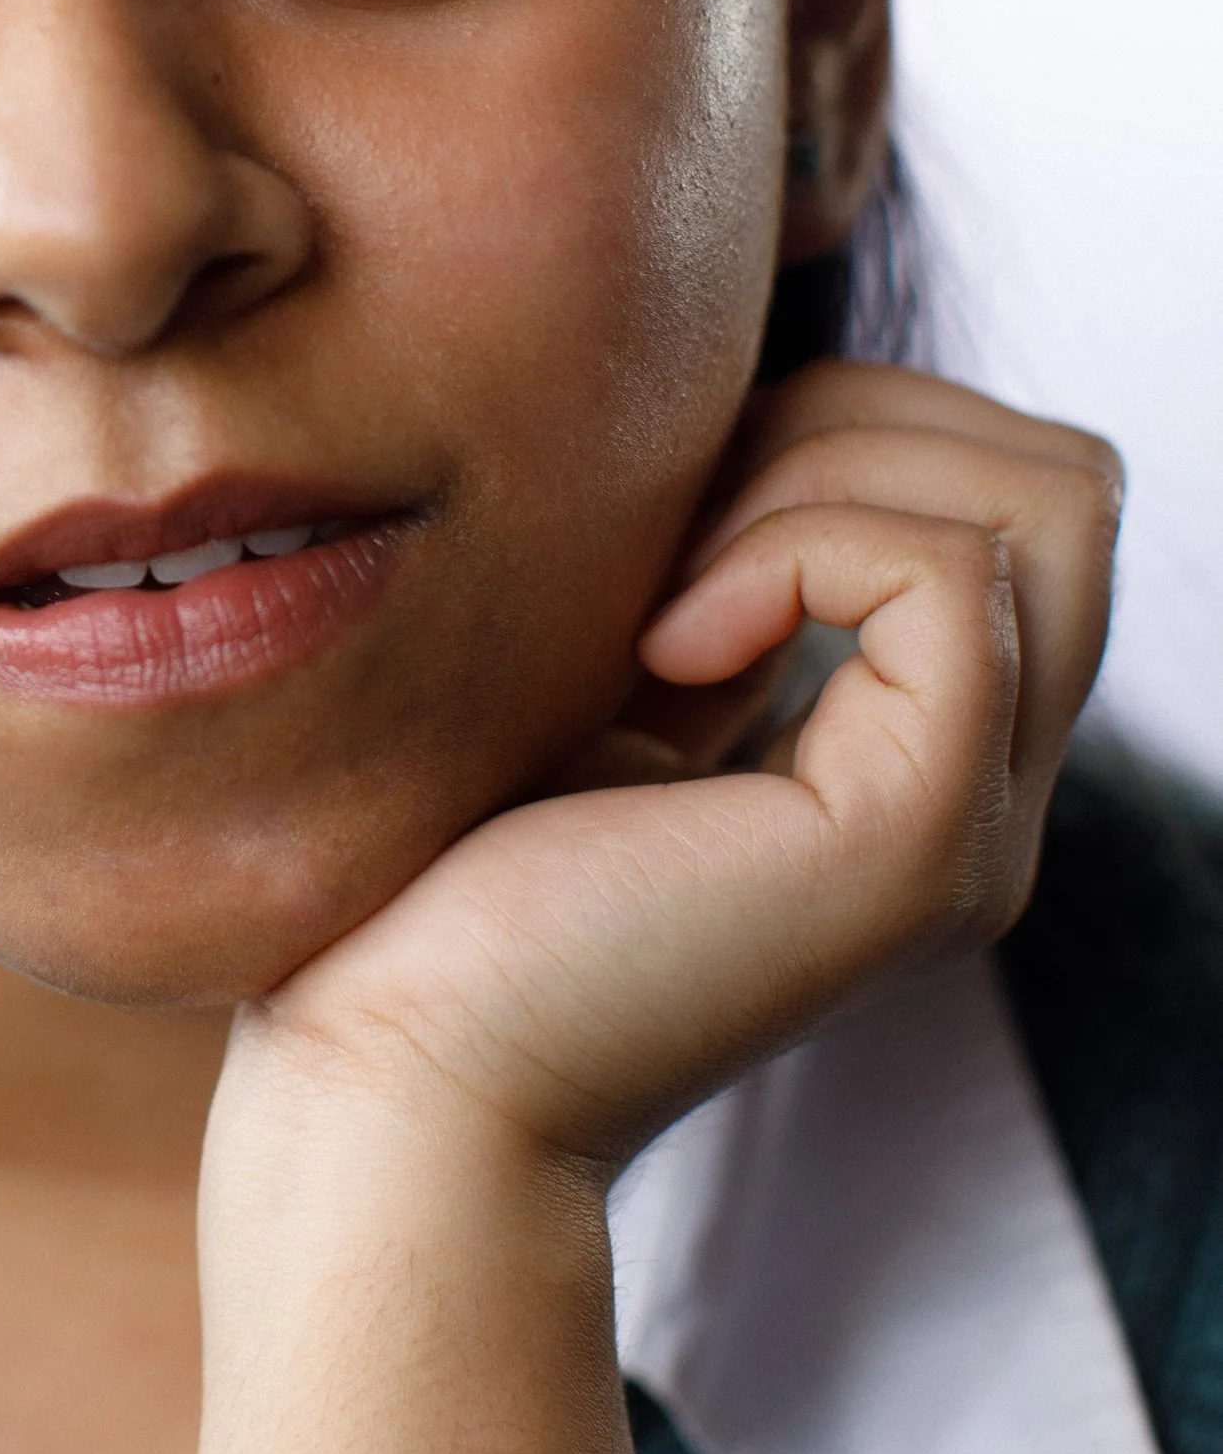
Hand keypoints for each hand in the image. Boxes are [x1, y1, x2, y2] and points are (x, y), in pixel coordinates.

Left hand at [233, 363, 1121, 1178]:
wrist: (390, 1067)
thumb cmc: (444, 865)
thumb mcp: (618, 654)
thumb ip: (731, 551)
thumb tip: (770, 386)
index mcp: (920, 750)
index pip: (1018, 490)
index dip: (855, 424)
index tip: (669, 519)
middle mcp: (982, 795)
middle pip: (1063, 479)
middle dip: (858, 423)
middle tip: (674, 539)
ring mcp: (970, 826)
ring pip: (1046, 500)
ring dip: (828, 477)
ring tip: (669, 601)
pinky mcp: (917, 842)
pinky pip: (949, 575)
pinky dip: (796, 549)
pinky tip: (665, 651)